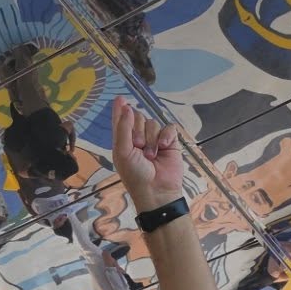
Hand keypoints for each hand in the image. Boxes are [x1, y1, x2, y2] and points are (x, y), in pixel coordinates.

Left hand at [111, 96, 183, 211]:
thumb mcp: (122, 152)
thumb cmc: (135, 174)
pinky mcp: (170, 142)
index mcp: (123, 140)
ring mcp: (154, 139)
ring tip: (151, 156)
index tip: (120, 98)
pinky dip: (166, 136)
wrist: (157, 190)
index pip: (121, 120)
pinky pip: (169, 127)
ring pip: (153, 123)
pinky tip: (164, 148)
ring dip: (151, 138)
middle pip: (138, 117)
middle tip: (138, 147)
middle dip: (138, 130)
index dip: (120, 109)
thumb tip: (128, 107)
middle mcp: (138, 137)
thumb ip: (123, 129)